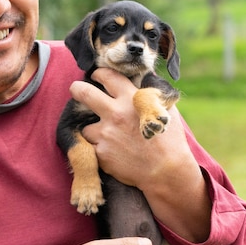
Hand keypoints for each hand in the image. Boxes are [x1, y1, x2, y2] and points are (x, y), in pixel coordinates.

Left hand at [69, 68, 210, 241]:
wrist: (165, 171)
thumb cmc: (170, 140)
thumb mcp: (166, 109)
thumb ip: (151, 94)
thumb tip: (143, 81)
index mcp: (131, 99)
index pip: (108, 77)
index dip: (99, 73)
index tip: (96, 75)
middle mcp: (114, 113)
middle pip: (84, 93)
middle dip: (76, 89)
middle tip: (75, 89)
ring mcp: (105, 134)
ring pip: (86, 127)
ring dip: (93, 130)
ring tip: (106, 136)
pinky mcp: (100, 153)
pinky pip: (92, 147)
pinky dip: (98, 149)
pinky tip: (111, 152)